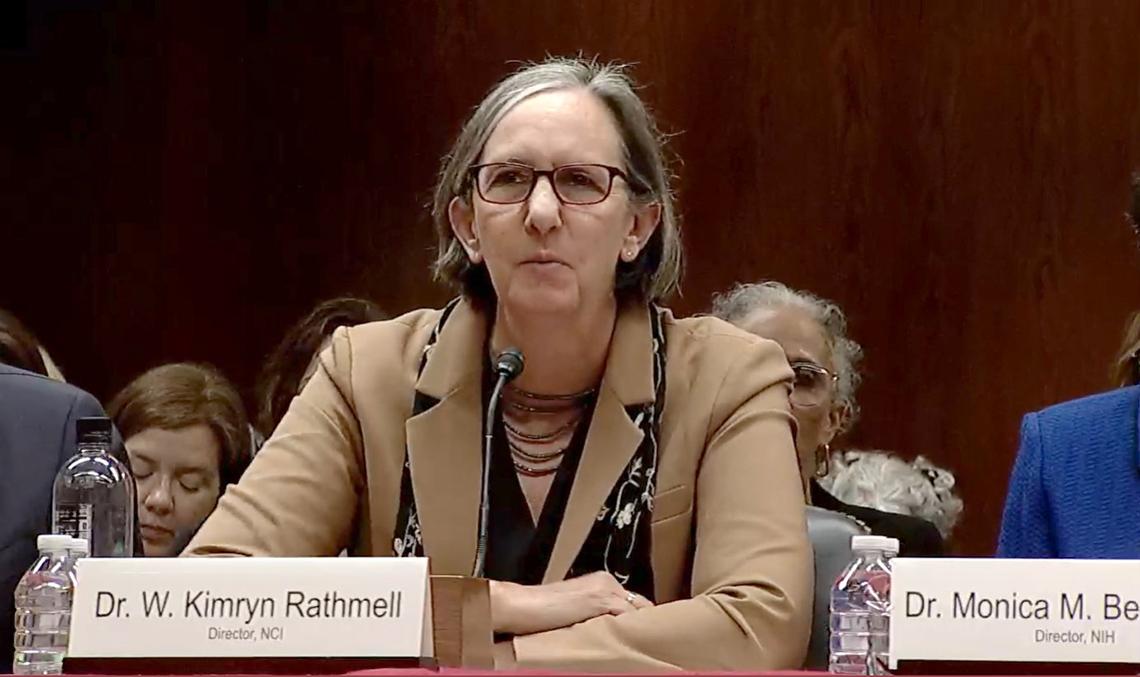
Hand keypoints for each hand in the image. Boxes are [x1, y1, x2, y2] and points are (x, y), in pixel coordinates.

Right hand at [490, 571, 653, 634]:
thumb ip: (595, 614)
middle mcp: (607, 581)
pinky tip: (634, 643)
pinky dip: (632, 630)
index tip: (644, 636)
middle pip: (640, 604)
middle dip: (644, 623)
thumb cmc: (541, 612)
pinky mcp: (600, 600)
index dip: (639, 620)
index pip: (632, 602)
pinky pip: (628, 616)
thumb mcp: (574, 610)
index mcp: (602, 581)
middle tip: (649, 643)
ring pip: (638, 610)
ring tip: (645, 647)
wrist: (521, 605)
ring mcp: (605, 589)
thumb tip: (613, 630)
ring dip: (641, 628)